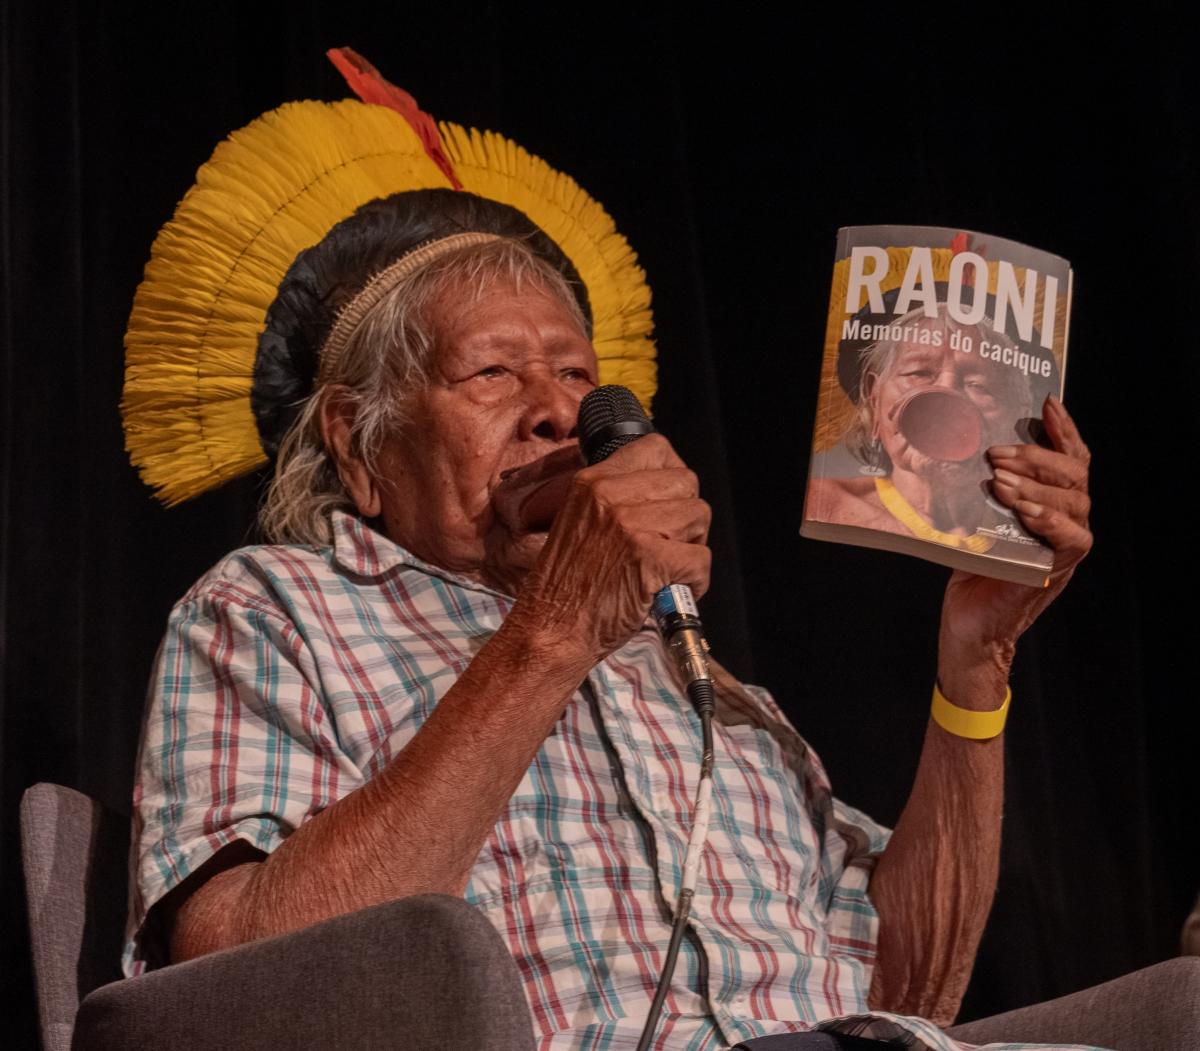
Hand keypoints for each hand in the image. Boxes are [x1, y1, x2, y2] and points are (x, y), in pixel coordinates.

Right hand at [508, 434, 711, 668]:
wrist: (549, 631)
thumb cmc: (565, 587)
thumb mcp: (578, 522)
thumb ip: (616, 498)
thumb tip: (664, 487)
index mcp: (591, 482)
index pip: (656, 448)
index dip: (672, 474)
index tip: (669, 500)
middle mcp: (610, 495)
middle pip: (687, 482)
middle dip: (687, 515)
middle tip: (668, 543)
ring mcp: (631, 525)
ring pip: (699, 516)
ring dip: (692, 547)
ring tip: (667, 568)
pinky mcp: (650, 559)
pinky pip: (701, 559)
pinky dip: (694, 581)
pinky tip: (668, 590)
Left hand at [938, 395, 1091, 696]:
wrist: (968, 624)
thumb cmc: (967, 570)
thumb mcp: (970, 517)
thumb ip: (977, 487)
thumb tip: (951, 445)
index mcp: (1049, 501)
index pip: (1068, 458)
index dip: (1063, 429)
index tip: (1048, 403)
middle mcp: (1066, 519)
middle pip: (1075, 473)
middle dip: (1037, 455)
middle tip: (996, 451)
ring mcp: (1066, 544)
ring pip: (1075, 500)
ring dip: (1036, 483)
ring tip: (999, 478)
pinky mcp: (1060, 567)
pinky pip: (1072, 537)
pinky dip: (1049, 518)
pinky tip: (1024, 508)